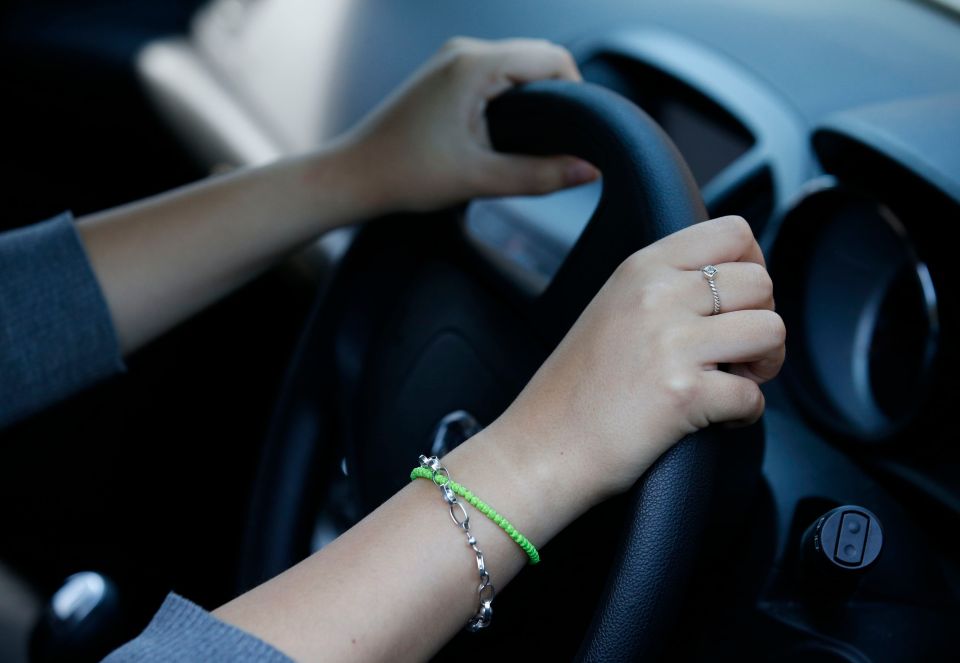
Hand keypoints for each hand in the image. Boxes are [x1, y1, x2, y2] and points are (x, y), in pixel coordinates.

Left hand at [340, 37, 599, 213]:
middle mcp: (463, 51)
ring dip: (534, 97)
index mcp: (474, 65)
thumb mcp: (480, 179)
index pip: (553, 59)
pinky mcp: (445, 74)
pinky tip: (506, 132)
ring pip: (517, 64)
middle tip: (559, 142)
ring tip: (532, 140)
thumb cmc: (406, 174)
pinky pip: (496, 73)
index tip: (579, 134)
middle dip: (558, 96)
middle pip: (538, 57)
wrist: (354, 176)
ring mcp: (451, 59)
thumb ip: (540, 175)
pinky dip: (512, 96)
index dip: (577, 94)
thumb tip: (590, 171)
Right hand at [490, 216, 784, 503]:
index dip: (753, 265)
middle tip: (738, 353)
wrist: (540, 447)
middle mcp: (657, 295)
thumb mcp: (613, 309)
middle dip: (762, 320)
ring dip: (765, 363)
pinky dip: (745, 413)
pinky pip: (754, 395)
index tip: (740, 300)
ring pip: (771, 330)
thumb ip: (665, 286)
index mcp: (641, 268)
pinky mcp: (683, 392)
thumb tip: (729, 286)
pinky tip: (716, 418)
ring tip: (734, 380)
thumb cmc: (574, 389)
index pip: (731, 231)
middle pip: (760, 282)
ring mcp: (671, 342)